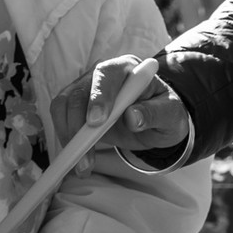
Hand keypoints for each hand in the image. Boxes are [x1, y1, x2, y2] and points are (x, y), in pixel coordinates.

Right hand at [52, 53, 189, 152]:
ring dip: (68, 136)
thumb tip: (132, 117)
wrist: (156, 120)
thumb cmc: (165, 112)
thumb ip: (156, 113)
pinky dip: (66, 140)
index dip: (98, 97)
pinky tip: (78, 160)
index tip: (96, 122)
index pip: (106, 75)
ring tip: (83, 165)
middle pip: (78, 92)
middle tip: (86, 155)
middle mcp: (102, 74)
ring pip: (64, 106)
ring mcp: (86, 88)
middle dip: (78, 125)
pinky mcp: (76, 106)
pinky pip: (62, 119)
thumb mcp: (171, 114)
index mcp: (127, 68)